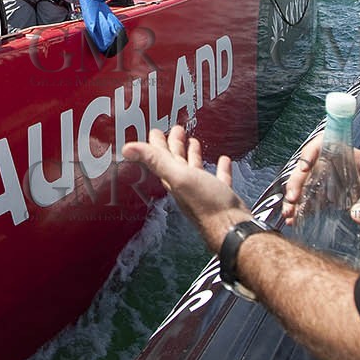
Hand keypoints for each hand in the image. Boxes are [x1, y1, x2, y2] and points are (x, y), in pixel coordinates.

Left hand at [123, 126, 248, 247]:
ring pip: (196, 170)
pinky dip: (220, 168)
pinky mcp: (222, 197)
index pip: (161, 158)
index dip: (158, 144)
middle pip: (177, 162)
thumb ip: (155, 161)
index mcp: (174, 180)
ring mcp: (204, 192)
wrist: (233, 230)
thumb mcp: (179, 177)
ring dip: (193, 155)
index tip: (156, 131)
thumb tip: (126, 148)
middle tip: (177, 130)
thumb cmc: (208, 206)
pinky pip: (219, 179)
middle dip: (175, 145)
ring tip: (194, 142)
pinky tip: (223, 160)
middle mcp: (186, 186)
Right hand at [281, 132, 359, 227]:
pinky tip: (293, 219)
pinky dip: (300, 210)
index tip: (304, 168)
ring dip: (293, 200)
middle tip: (292, 198)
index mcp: (342, 153)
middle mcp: (328, 164)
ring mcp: (324, 179)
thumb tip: (358, 214)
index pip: (319, 145)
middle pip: (305, 169)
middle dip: (296, 183)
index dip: (308, 155)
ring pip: (302, 186)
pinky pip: (307, 200)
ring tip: (289, 214)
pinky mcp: (323, 194)